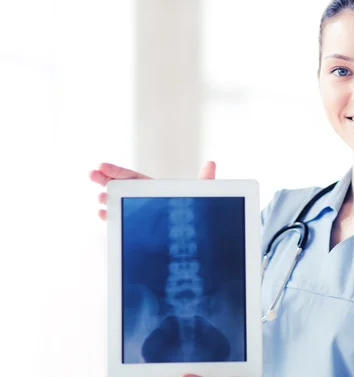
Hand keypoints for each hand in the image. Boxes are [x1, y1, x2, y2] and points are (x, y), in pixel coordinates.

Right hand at [89, 160, 216, 219]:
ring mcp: (138, 214)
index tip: (101, 165)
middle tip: (91, 175)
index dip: (117, 171)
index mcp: (155, 188)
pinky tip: (103, 214)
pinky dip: (110, 217)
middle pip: (120, 187)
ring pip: (118, 204)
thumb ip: (206, 180)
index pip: (133, 177)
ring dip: (107, 200)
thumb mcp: (203, 195)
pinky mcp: (136, 229)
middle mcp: (143, 200)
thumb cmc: (199, 213)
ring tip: (100, 198)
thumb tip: (211, 163)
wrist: (196, 240)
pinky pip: (121, 221)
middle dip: (105, 180)